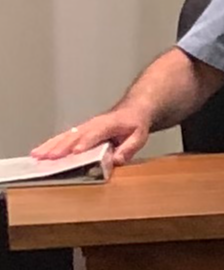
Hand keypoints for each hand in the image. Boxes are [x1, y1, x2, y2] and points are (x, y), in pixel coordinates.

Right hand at [31, 107, 152, 168]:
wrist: (132, 109)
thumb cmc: (135, 124)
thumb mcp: (140, 136)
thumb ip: (129, 148)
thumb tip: (116, 160)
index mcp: (108, 125)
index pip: (94, 134)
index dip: (85, 143)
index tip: (75, 152)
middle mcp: (92, 125)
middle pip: (74, 136)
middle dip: (61, 147)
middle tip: (49, 157)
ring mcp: (83, 128)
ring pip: (64, 137)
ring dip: (50, 146)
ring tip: (37, 155)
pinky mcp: (78, 132)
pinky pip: (62, 138)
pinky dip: (50, 145)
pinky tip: (38, 152)